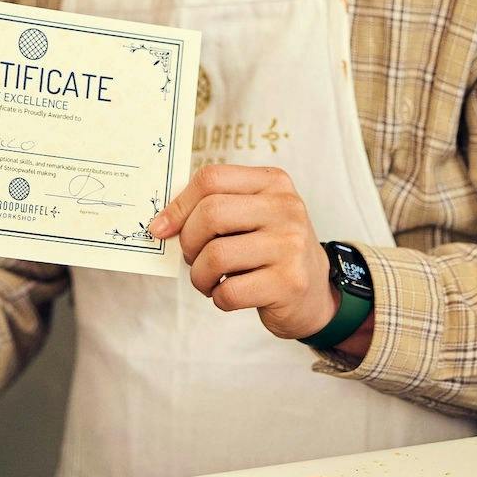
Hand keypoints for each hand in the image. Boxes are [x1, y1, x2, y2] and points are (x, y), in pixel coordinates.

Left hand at [147, 164, 338, 340]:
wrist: (314, 291)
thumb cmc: (269, 250)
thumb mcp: (251, 216)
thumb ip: (214, 208)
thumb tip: (161, 223)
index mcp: (273, 182)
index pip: (211, 179)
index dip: (178, 205)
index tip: (161, 228)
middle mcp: (286, 208)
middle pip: (211, 213)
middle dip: (188, 242)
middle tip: (193, 257)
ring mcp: (291, 245)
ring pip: (216, 255)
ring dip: (199, 275)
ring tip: (209, 280)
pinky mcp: (289, 283)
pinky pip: (229, 291)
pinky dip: (218, 297)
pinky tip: (228, 294)